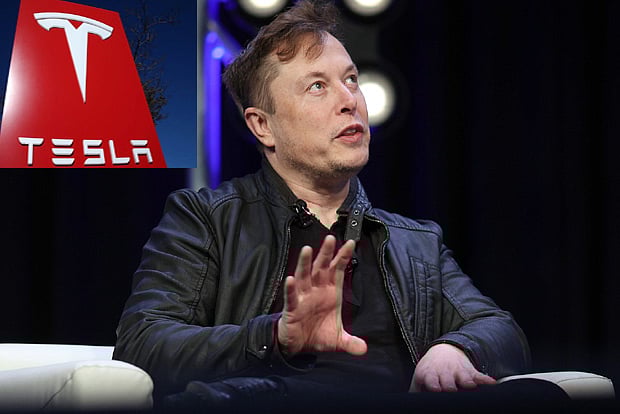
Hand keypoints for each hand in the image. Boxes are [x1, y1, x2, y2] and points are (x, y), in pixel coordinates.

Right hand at [277, 235, 367, 355]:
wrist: (298, 346)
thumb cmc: (317, 335)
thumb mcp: (338, 340)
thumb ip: (351, 343)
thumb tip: (364, 349)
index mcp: (330, 292)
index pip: (338, 270)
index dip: (343, 257)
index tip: (351, 243)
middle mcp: (317, 290)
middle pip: (321, 267)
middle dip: (326, 253)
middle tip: (330, 238)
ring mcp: (303, 297)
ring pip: (304, 276)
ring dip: (305, 263)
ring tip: (307, 250)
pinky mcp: (291, 308)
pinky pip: (291, 296)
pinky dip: (291, 288)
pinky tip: (291, 279)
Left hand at [412, 343, 495, 391]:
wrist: (444, 350)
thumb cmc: (431, 370)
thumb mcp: (420, 378)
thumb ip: (416, 392)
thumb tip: (412, 404)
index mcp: (430, 375)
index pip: (432, 383)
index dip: (434, 388)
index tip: (437, 391)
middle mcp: (445, 373)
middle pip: (449, 385)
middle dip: (451, 389)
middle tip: (453, 392)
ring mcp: (458, 372)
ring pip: (465, 380)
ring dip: (468, 384)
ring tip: (469, 387)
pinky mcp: (471, 372)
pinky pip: (480, 376)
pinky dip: (486, 380)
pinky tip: (492, 384)